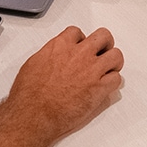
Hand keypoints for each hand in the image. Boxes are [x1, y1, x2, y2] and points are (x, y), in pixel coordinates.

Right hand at [6, 26, 123, 145]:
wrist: (34, 114)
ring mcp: (92, 70)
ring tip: (107, 70)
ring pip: (116, 55)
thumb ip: (49, 56)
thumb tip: (54, 58)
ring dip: (112, 62)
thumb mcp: (33, 64)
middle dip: (104, 44)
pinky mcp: (100, 88)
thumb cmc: (29, 94)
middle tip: (101, 52)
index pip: (78, 32)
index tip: (81, 46)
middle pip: (103, 36)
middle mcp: (79, 54)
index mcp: (60, 46)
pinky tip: (105, 86)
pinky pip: (117, 79)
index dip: (81, 39)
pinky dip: (113, 82)